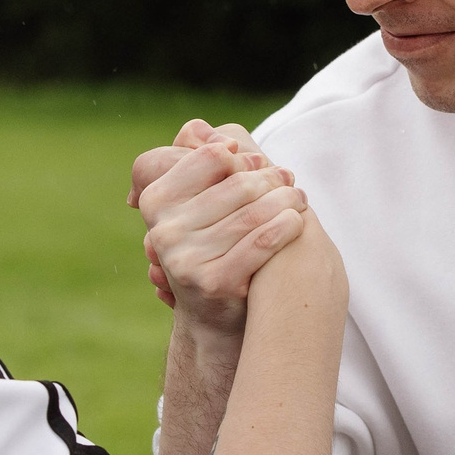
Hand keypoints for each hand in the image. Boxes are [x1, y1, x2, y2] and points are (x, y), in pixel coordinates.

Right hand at [135, 130, 307, 333]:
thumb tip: (226, 141)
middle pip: (235, 184)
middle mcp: (163, 230)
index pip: (208, 157)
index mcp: (156, 201)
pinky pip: (261, 242)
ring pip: (253, 212)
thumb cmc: (211, 242)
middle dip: (269, 178)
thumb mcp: (198, 199)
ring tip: (298, 197)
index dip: (238, 156)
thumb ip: (205, 158)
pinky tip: (297, 221)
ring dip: (286, 200)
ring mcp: (185, 258)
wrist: (214, 313)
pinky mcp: (213, 281)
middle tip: (289, 178)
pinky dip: (286, 227)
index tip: (255, 162)